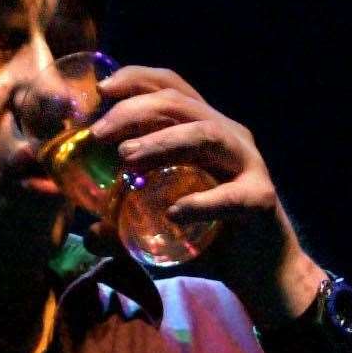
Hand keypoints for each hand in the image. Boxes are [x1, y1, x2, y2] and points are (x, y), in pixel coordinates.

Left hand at [91, 65, 323, 326]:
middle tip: (100, 134)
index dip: (136, 79)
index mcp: (204, 129)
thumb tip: (89, 233)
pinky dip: (201, 203)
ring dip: (163, 142)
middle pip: (181, 104)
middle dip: (136, 111)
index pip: (172, 88)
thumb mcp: (161, 225)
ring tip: (127, 158)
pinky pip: (231, 196)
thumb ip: (125, 225)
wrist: (262, 273)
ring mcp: (248, 164)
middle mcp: (228, 136)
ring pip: (206, 135)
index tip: (101, 89)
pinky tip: (174, 213)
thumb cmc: (211, 240)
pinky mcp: (261, 200)